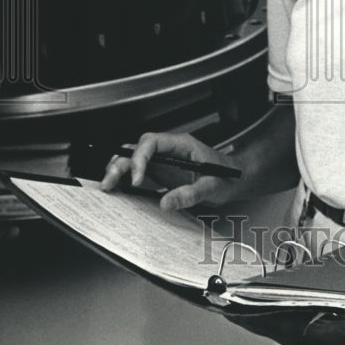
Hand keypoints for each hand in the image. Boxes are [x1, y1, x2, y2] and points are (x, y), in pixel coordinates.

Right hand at [99, 131, 244, 211]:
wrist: (236, 179)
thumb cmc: (228, 176)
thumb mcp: (213, 186)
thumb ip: (190, 193)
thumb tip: (166, 202)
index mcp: (181, 144)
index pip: (152, 142)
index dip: (140, 158)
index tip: (137, 179)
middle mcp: (169, 149)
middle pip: (137, 148)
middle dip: (121, 163)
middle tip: (110, 183)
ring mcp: (163, 160)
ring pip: (133, 157)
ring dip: (119, 169)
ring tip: (108, 185)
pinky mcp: (161, 172)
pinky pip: (138, 171)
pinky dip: (125, 177)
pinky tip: (118, 188)